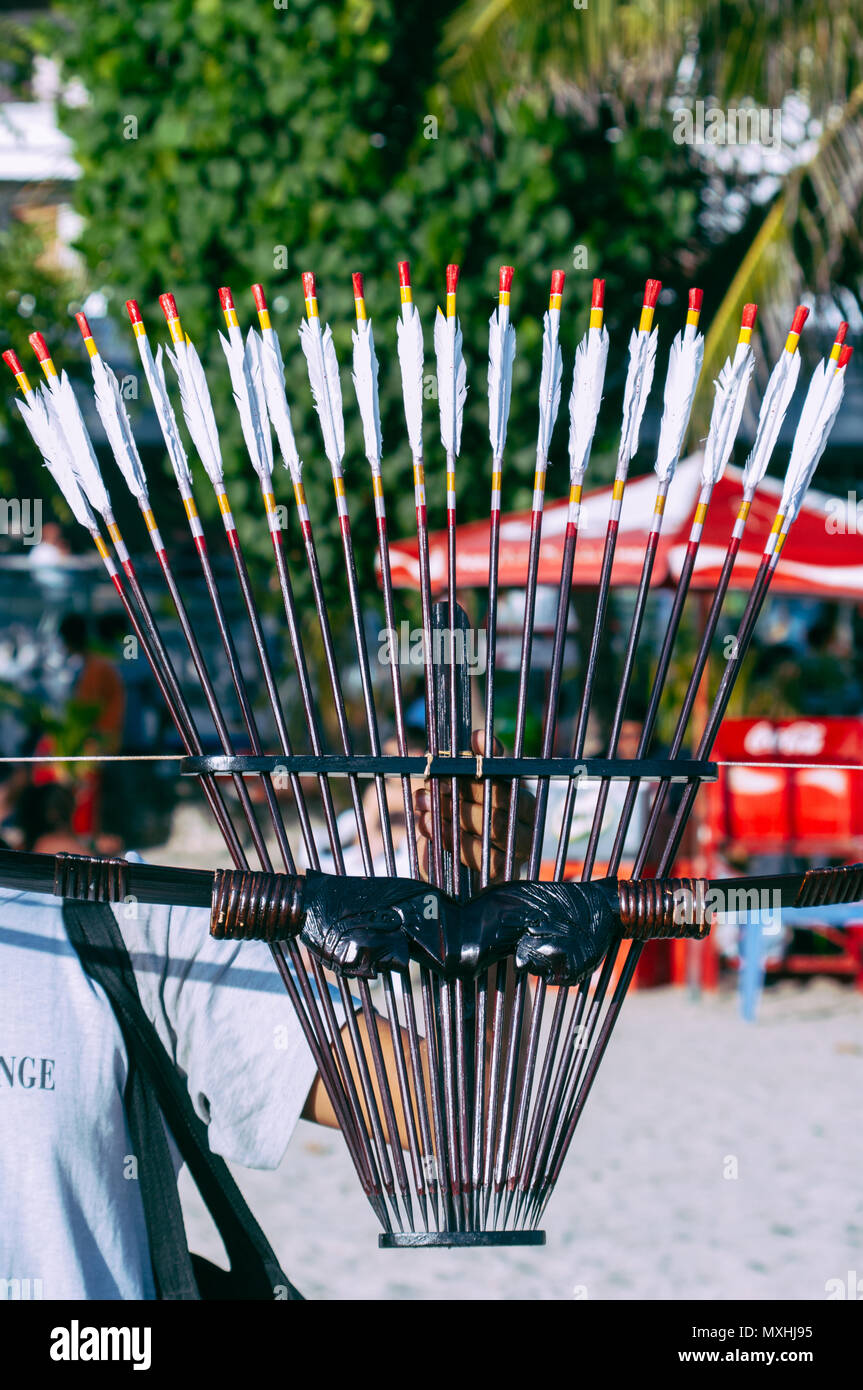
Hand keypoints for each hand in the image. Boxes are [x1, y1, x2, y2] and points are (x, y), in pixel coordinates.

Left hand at [414, 730, 534, 881]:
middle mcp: (528, 823)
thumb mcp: (464, 792)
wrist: (448, 867)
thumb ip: (475, 764)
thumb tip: (480, 737)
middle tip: (430, 785)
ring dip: (453, 813)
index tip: (455, 758)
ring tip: (424, 804)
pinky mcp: (504, 874)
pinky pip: (485, 858)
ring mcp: (519, 850)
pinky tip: (428, 825)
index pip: (508, 775)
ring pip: (493, 827)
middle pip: (502, 800)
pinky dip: (453, 840)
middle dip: (462, 791)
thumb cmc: (459, 818)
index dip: (483, 764)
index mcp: (522, 796)